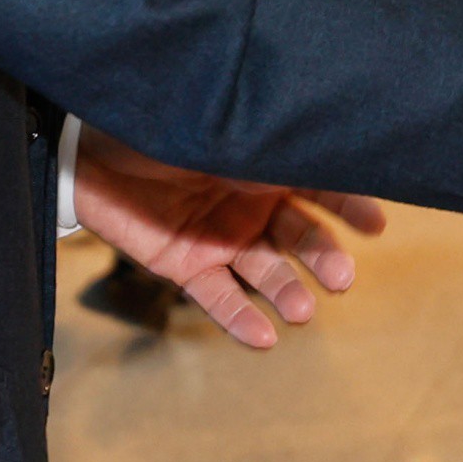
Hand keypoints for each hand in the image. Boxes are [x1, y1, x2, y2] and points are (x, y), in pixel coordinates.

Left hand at [70, 128, 387, 348]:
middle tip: (341, 279)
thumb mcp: (225, 128)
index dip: (352, 206)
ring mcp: (219, 237)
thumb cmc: (160, 121)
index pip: (323, 186)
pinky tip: (263, 340)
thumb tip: (327, 140)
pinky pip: (217, 299)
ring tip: (302, 311)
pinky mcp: (184, 264)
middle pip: (301, 237)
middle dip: (325, 258)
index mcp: (266, 164)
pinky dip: (240, 322)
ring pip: (265, 272)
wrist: (85, 146)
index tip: (377, 226)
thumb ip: (268, 144)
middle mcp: (251, 203)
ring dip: (288, 293)